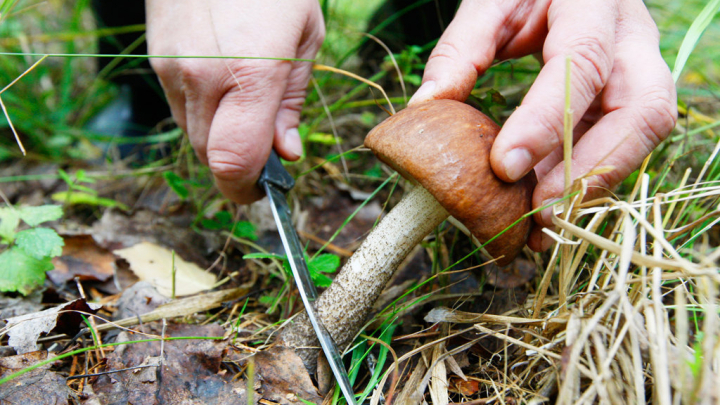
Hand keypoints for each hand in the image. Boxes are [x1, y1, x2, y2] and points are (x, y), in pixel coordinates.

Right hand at [146, 0, 323, 202]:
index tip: (261, 192)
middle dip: (237, 166)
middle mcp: (202, 77)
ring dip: (219, 137)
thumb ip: (290, 103)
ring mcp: (172, 68)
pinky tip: (222, 82)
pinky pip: (179, 107)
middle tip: (264, 150)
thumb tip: (285, 155)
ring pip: (191, 135)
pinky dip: (202, 112)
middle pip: (210, 157)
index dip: (244, 190)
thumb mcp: (304, 38)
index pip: (232, 162)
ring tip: (245, 104)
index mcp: (250, 74)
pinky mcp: (157, 59)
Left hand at [408, 0, 676, 250]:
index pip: (582, 64)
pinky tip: (548, 209)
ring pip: (642, 136)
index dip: (547, 120)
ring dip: (593, 186)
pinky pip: (621, 146)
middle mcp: (632, 39)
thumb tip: (425, 106)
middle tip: (541, 211)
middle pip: (642, 110)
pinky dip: (586, 181)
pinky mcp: (632, 99)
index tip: (504, 166)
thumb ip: (461, 48)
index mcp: (593, 4)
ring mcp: (641, 71)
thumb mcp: (491, 3)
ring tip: (543, 227)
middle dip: (593, 168)